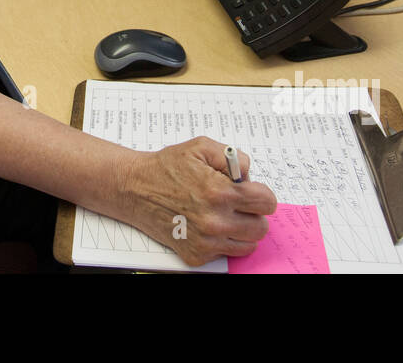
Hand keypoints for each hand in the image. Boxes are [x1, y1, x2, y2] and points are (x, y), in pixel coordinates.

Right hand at [117, 136, 276, 266]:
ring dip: (240, 230)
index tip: (251, 192)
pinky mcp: (195, 255)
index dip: (260, 194)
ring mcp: (205, 242)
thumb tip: (249, 175)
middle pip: (261, 227)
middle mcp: (214, 221)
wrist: (134, 188)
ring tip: (223, 214)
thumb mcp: (201, 147)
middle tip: (237, 204)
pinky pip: (225, 253)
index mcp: (220, 192)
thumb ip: (234, 157)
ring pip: (247, 244)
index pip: (267, 203)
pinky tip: (206, 225)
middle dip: (252, 213)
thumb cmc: (166, 168)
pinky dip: (221, 241)